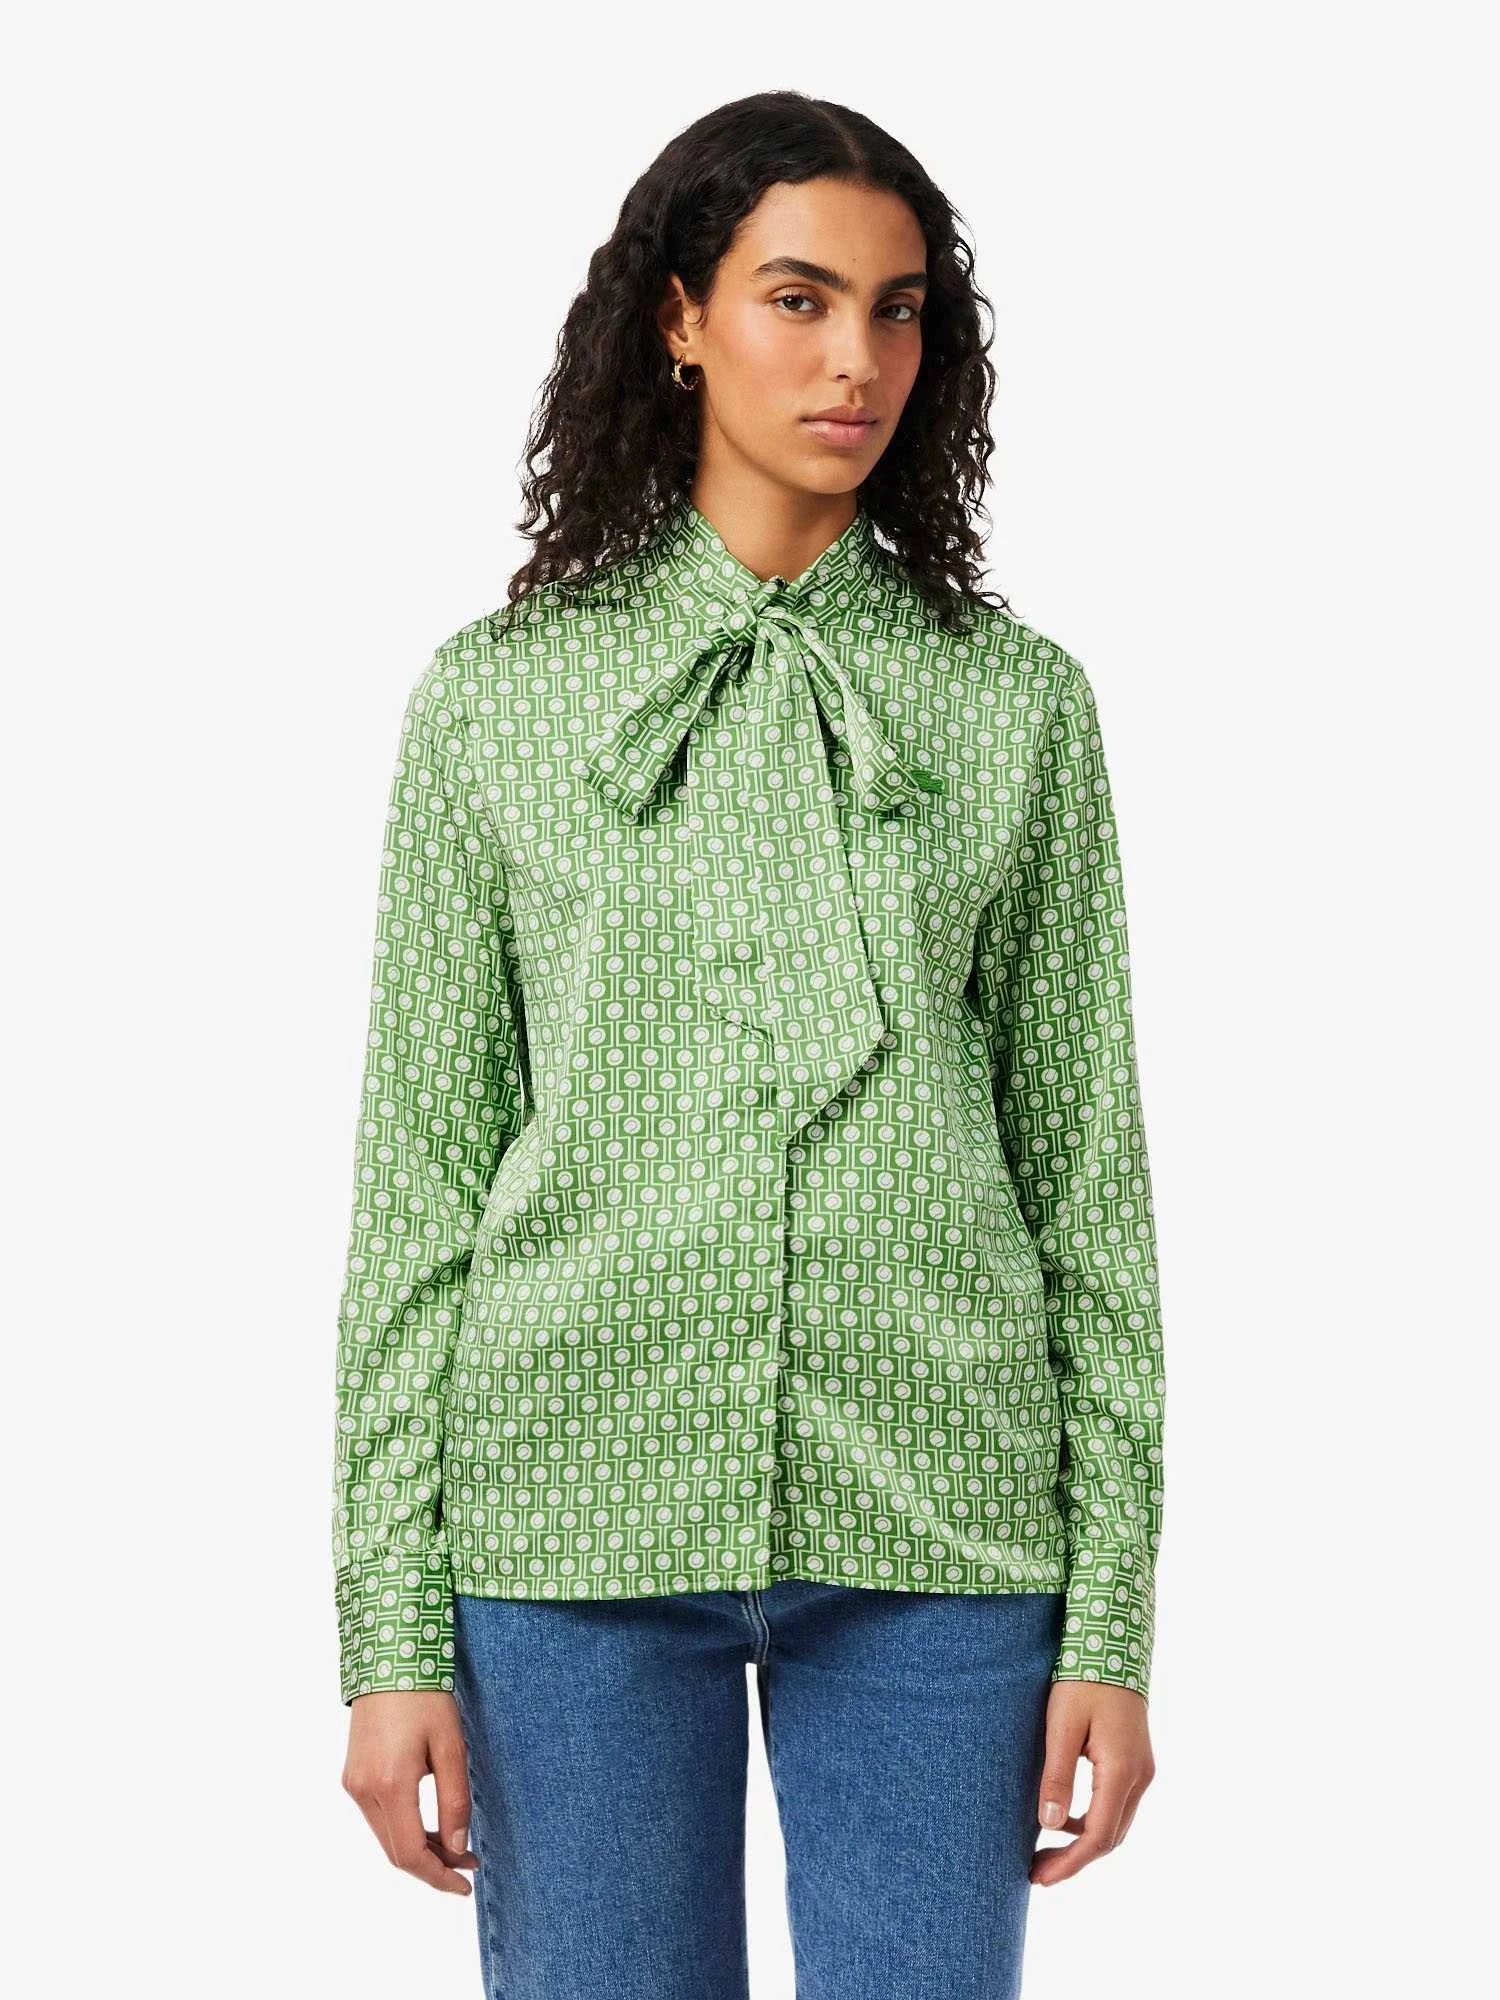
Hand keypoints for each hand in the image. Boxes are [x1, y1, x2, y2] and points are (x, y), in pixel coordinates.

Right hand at [341, 1690, 477, 1894]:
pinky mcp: (352, 1776)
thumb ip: (455, 1800)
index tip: (465, 1885)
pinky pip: (379, 1817)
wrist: (388, 1661)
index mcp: (390, 1785)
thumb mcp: (451, 1746)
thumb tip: (458, 1847)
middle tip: (469, 1863)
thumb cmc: (425, 1698)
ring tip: (455, 1843)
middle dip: (433, 1864)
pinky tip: (428, 1822)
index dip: (438, 1877)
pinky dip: (404, 1828)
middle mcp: (363, 1791)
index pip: (410, 1855)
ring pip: (386, 1836)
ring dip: (419, 1847)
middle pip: (396, 1852)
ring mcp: (353, 1784)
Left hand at [1030, 1681, 1154, 1885]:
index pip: (1098, 1837)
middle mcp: (1140, 1776)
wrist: (1113, 1645)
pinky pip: (1117, 1805)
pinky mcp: (1136, 1762)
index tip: (1039, 1878)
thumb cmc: (1083, 1680)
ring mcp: (1142, 1770)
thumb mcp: (1062, 1725)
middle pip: (1111, 1837)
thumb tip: (1050, 1824)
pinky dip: (1092, 1822)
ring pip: (1116, 1824)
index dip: (1069, 1864)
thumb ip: (1057, 1775)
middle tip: (1036, 1871)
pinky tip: (1065, 1820)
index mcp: (1122, 1771)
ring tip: (1045, 1851)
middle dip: (1074, 1860)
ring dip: (1084, 1844)